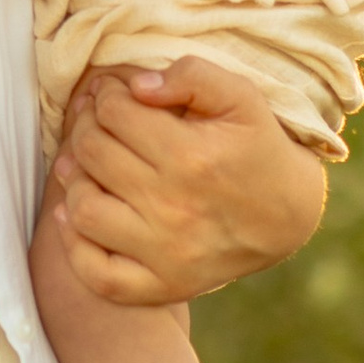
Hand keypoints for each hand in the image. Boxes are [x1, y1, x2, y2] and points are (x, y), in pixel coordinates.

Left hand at [51, 59, 328, 306]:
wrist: (288, 216)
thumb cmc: (258, 148)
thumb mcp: (242, 97)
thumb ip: (193, 76)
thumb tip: (137, 86)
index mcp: (191, 157)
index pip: (114, 113)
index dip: (105, 94)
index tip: (111, 92)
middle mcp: (174, 208)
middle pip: (93, 153)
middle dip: (86, 125)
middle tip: (96, 120)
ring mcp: (165, 253)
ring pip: (84, 209)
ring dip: (76, 179)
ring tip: (87, 164)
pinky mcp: (162, 286)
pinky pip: (97, 274)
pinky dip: (76, 245)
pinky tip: (77, 214)